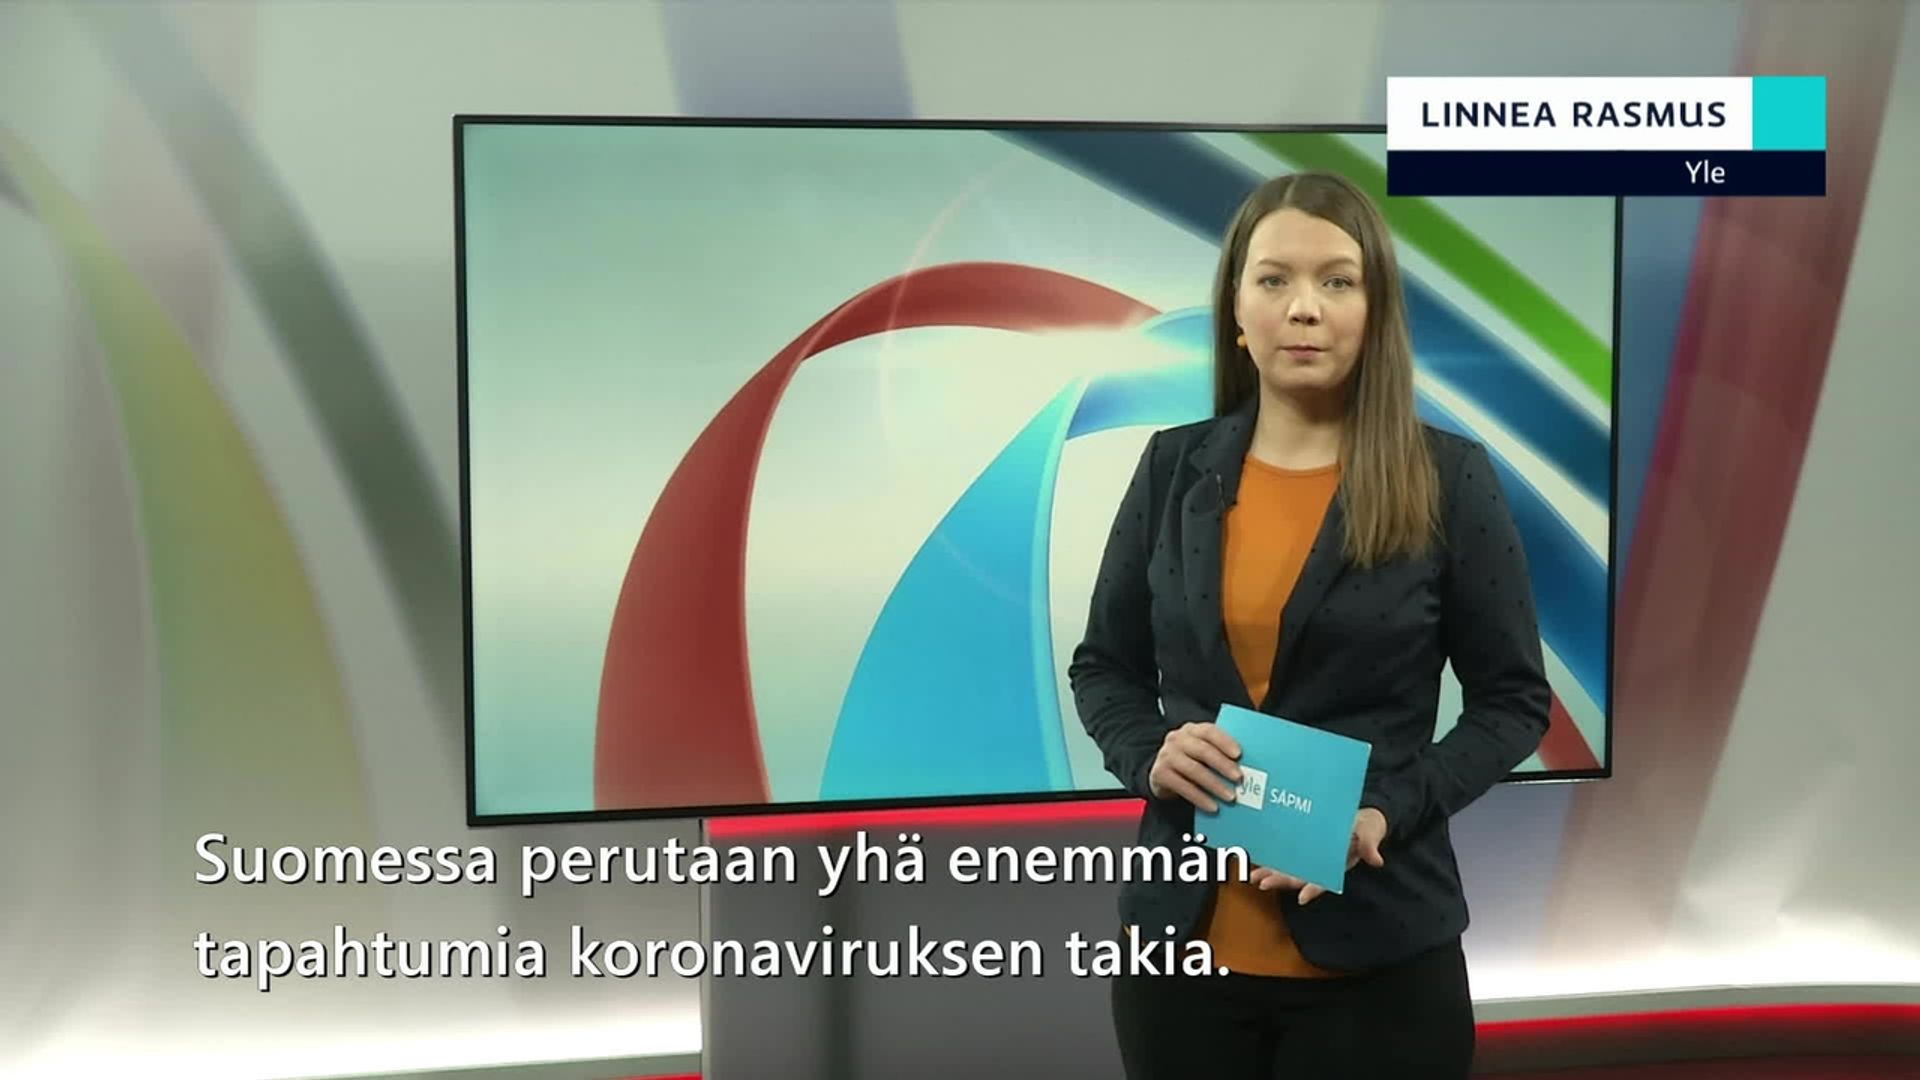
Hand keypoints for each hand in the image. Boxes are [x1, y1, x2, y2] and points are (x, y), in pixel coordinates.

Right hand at [1147, 722, 1241, 811]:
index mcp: (1192, 730)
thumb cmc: (1191, 761)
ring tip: (1230, 796)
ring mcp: (1167, 755)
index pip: (1209, 731)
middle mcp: (1177, 739)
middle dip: (1223, 765)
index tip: (1239, 754)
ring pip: (1194, 770)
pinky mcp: (1160, 773)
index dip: (1224, 741)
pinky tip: (1212, 806)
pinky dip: (1200, 798)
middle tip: (1239, 778)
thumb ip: (1219, 752)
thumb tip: (1248, 766)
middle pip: (1203, 750)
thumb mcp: (1202, 751)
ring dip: (1215, 785)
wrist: (1162, 774)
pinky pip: (1183, 787)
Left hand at [1249, 807, 1387, 903]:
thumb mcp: (1371, 833)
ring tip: (1253, 877)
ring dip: (1271, 873)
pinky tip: (1255, 859)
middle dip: (1281, 881)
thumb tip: (1377, 860)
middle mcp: (1321, 864)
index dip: (1314, 889)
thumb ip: (1370, 845)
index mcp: (1337, 864)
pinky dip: (1272, 858)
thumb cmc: (1367, 827)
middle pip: (1299, 876)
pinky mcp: (1303, 845)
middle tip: (1262, 884)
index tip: (1302, 897)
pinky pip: (1286, 854)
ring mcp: (1311, 856)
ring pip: (1289, 868)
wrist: (1362, 816)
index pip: (1324, 880)